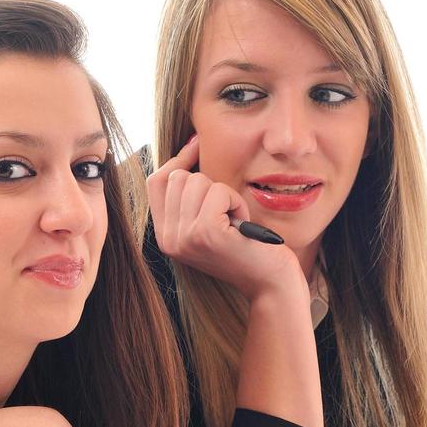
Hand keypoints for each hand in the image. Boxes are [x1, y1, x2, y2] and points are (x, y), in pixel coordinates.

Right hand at [148, 136, 303, 300]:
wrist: (269, 282)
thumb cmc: (247, 247)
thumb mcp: (209, 222)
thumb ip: (192, 197)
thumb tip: (191, 143)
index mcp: (166, 236)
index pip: (156, 181)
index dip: (178, 159)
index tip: (198, 144)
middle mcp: (169, 239)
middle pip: (178, 177)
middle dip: (210, 185)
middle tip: (227, 213)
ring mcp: (184, 237)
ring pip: (198, 181)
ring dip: (225, 194)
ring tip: (235, 220)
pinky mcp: (205, 233)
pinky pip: (219, 192)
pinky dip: (236, 202)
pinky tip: (243, 224)